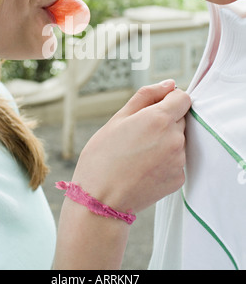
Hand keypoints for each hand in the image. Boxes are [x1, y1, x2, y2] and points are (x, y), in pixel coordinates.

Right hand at [72, 80, 190, 214]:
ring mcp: (178, 160)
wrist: (100, 199)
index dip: (169, 99)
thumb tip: (169, 84)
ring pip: (178, 140)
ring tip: (139, 153)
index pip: (183, 97)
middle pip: (180, 118)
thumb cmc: (102, 156)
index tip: (155, 108)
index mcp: (159, 119)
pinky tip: (144, 167)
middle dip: (165, 121)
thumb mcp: (118, 118)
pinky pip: (177, 160)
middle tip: (139, 134)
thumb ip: (147, 96)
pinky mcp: (179, 178)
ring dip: (165, 141)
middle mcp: (174, 138)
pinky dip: (165, 161)